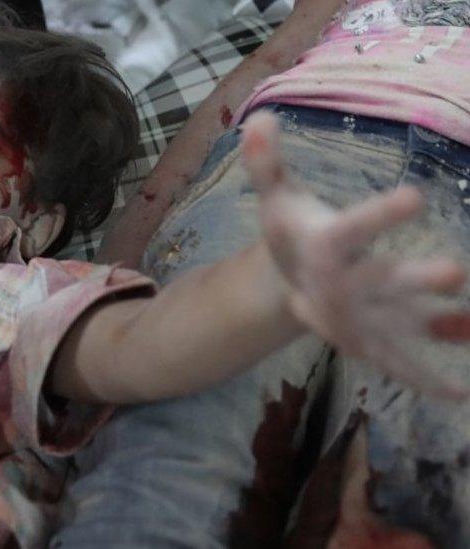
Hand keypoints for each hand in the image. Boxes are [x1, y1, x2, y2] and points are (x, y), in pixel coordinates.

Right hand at [242, 112, 469, 397]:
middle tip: (455, 271)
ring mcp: (357, 318)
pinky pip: (400, 362)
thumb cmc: (291, 231)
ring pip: (401, 323)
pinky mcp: (369, 341)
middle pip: (380, 282)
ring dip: (435, 327)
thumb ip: (268, 162)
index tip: (417, 196)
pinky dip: (427, 379)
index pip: (352, 229)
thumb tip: (260, 117)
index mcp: (323, 247)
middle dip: (415, 280)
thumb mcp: (277, 196)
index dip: (381, 215)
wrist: (282, 287)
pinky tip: (460, 395)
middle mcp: (340, 286)